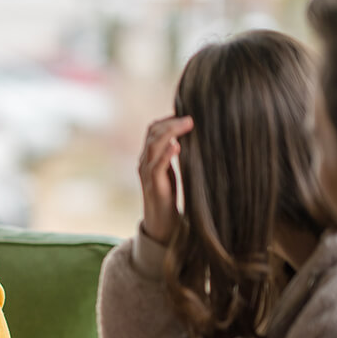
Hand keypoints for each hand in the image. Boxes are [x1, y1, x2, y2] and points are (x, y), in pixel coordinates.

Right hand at [137, 115, 193, 244]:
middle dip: (171, 122)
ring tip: (188, 124)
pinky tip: (177, 146)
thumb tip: (192, 135)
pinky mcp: (153, 185)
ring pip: (153, 145)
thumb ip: (174, 153)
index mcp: (148, 156)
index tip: (187, 115)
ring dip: (171, 131)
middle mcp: (144, 161)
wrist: (161, 222)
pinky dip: (166, 153)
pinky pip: (157, 165)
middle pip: (152, 132)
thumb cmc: (168, 195)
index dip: (168, 119)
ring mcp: (147, 172)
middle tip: (191, 117)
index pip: (153, 129)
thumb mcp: (171, 169)